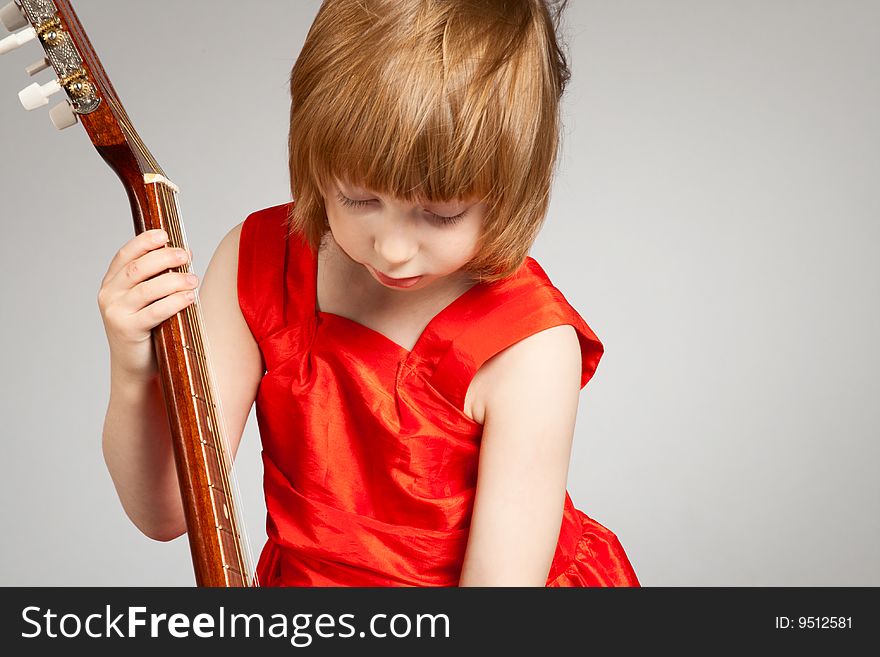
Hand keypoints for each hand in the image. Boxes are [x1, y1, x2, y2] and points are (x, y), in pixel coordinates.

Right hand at [97, 229, 198, 380]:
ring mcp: (115, 313)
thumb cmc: (147, 330)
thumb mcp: (147, 301)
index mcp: (111, 283)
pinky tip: (190, 296)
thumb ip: (156, 279)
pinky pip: (155, 311)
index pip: (125, 254)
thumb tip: (184, 253)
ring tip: (194, 279)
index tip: (166, 234)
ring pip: (147, 288)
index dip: (145, 242)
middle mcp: (109, 295)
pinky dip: (175, 301)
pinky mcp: (127, 330)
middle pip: (137, 268)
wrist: (134, 367)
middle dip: (164, 257)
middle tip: (187, 256)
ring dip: (174, 280)